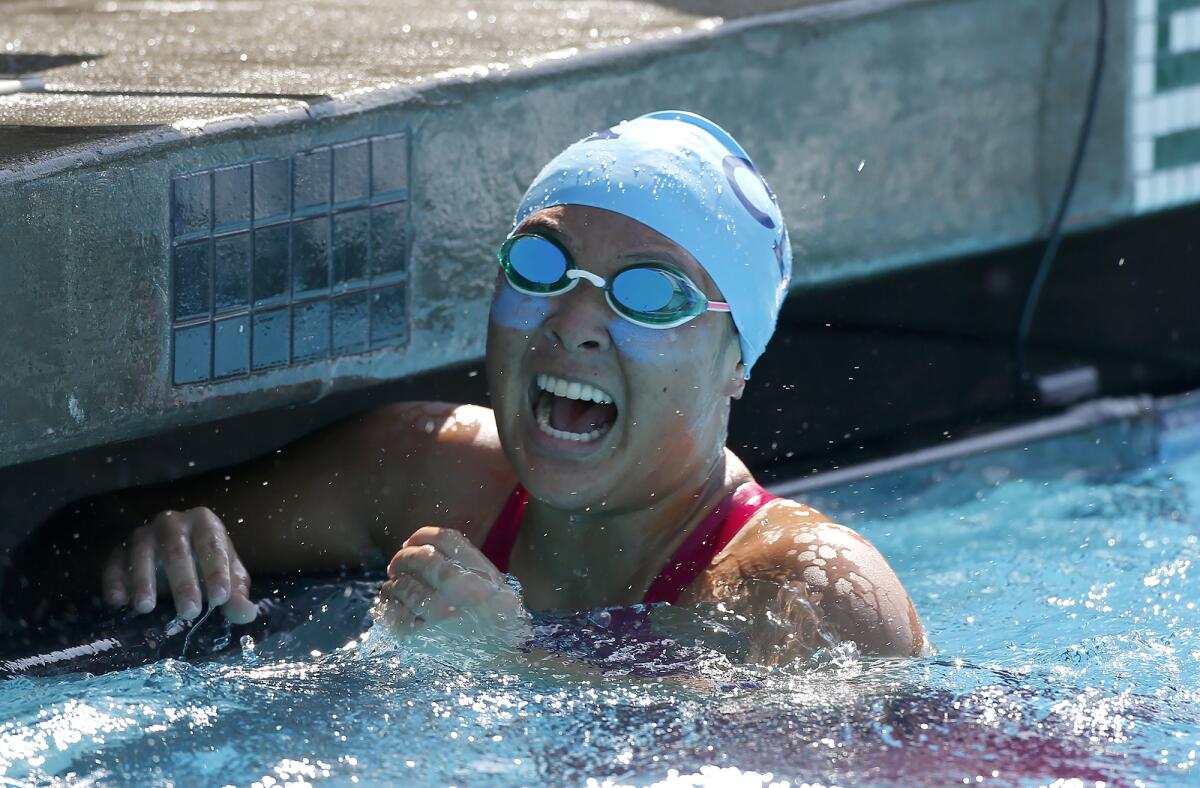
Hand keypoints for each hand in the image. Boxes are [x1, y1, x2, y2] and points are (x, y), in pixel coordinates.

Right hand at [102, 507, 257, 623]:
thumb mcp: (227, 579)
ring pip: (142, 554)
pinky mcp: (119, 550)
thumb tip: (247, 614)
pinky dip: (114, 581)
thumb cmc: (208, 567)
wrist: (177, 561)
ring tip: (146, 607)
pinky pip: (114, 563)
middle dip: (183, 583)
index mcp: (204, 523)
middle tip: (189, 612)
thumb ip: (237, 595)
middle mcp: (172, 522)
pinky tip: (118, 602)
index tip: (220, 598)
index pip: (212, 546)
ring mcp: (143, 534)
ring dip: (143, 581)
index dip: (217, 572)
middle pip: (177, 551)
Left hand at [375, 526, 529, 640]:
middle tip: (396, 565)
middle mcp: (459, 588)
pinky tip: (392, 607)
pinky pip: (393, 614)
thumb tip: (421, 549)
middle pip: (419, 558)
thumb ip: (467, 564)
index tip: (411, 543)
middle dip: (402, 559)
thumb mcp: (495, 584)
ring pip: (402, 585)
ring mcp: (439, 613)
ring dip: (393, 584)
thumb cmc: (501, 620)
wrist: (512, 658)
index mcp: (479, 572)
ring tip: (393, 588)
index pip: (443, 538)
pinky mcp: (422, 639)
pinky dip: (388, 607)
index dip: (420, 536)